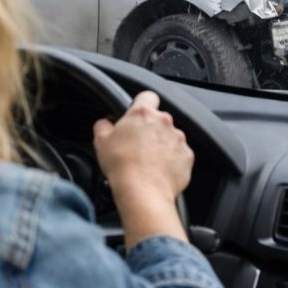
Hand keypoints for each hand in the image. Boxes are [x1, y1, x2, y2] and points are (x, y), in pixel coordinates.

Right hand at [93, 91, 193, 247]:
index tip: (137, 114)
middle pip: (159, 120)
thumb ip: (103, 125)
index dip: (142, 104)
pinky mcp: (187, 156)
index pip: (148, 96)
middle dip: (150, 130)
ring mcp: (178, 139)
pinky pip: (179, 155)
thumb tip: (105, 123)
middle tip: (137, 146)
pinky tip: (158, 171)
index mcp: (143, 114)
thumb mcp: (101, 141)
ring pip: (170, 138)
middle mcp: (164, 122)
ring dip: (161, 146)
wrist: (142, 191)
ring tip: (147, 162)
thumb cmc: (122, 166)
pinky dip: (171, 161)